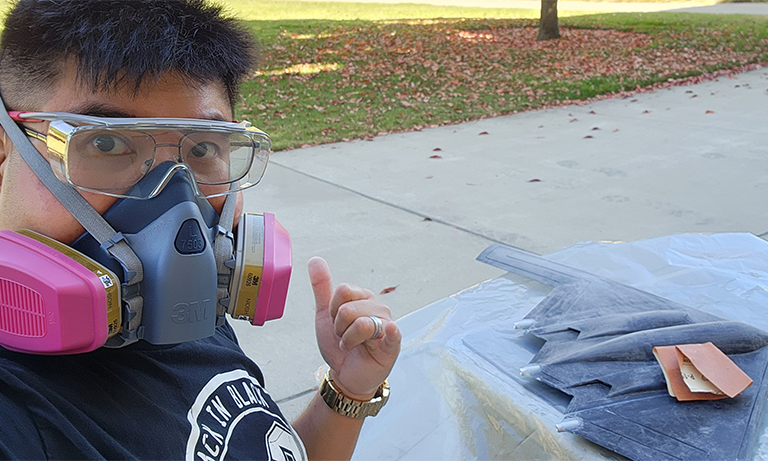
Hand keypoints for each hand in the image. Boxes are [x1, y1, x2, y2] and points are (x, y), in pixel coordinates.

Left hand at [308, 257, 400, 398]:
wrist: (345, 374)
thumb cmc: (340, 344)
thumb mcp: (326, 314)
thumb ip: (322, 287)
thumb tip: (315, 259)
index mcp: (363, 297)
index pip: (343, 290)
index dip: (333, 310)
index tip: (336, 323)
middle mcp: (377, 308)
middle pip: (348, 308)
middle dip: (339, 328)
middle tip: (344, 337)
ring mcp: (387, 325)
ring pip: (361, 323)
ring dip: (348, 340)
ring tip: (353, 346)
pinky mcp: (392, 345)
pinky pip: (392, 334)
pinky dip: (391, 332)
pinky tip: (390, 330)